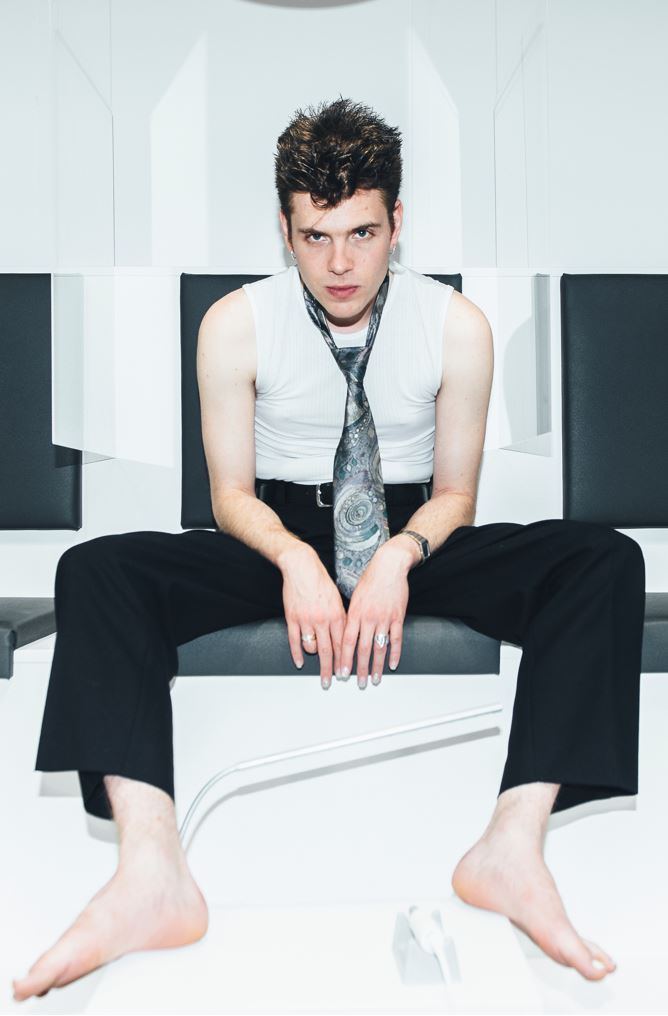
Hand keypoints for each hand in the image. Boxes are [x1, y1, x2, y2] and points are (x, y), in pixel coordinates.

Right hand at [281, 543, 346, 689]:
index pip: (343, 644)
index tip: (346, 673)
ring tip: (319, 667)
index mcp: (337, 615)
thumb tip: (345, 636)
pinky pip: (295, 641)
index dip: (344, 661)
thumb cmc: (321, 581)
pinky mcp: (292, 618)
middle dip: (331, 670)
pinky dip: (297, 654)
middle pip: (329, 651)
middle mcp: (323, 619)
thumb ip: (341, 618)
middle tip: (331, 682)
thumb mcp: (337, 599)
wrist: (302, 567)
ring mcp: (307, 620)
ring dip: (316, 659)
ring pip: (312, 648)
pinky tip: (300, 662)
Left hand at [340, 539, 412, 688]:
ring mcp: (384, 618)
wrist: (389, 565)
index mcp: (355, 613)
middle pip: (362, 649)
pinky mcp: (398, 617)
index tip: (341, 673)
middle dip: (359, 668)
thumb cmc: (370, 579)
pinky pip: (396, 639)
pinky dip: (395, 653)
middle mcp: (368, 618)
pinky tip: (393, 665)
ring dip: (376, 666)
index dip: (344, 659)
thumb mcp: (354, 597)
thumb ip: (350, 616)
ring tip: (374, 679)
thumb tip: (344, 633)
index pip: (347, 642)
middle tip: (357, 683)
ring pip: (379, 647)